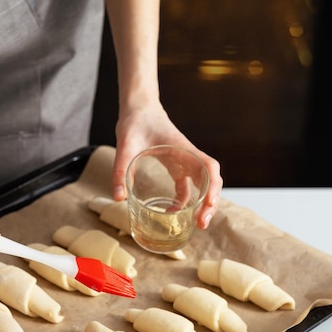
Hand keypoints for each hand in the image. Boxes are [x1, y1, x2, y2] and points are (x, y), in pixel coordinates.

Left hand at [111, 101, 222, 228]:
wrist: (137, 108)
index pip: (208, 167)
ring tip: (195, 224)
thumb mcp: (125, 146)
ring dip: (201, 204)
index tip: (209, 204)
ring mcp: (184, 161)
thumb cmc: (135, 122)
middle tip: (202, 224)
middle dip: (211, 203)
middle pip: (210, 180)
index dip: (213, 186)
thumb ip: (120, 170)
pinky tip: (173, 211)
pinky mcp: (176, 165)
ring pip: (202, 185)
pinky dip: (185, 200)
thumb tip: (119, 197)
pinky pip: (186, 185)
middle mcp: (188, 155)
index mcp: (182, 148)